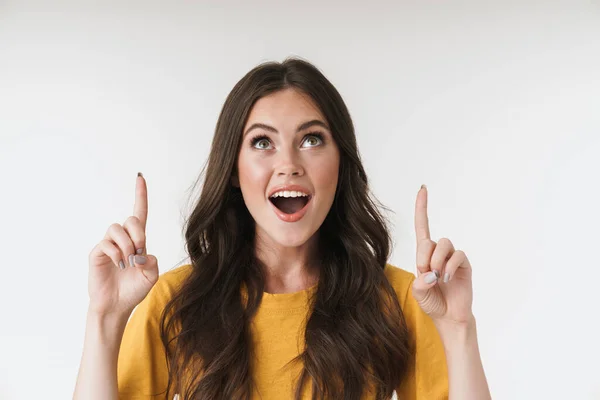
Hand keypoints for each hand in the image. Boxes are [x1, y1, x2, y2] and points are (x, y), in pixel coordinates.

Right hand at [87, 173, 158, 316]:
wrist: (117, 306)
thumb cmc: (134, 290)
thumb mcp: (151, 275)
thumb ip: (152, 261)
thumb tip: (141, 252)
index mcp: (138, 241)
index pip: (139, 213)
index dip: (140, 195)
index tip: (140, 178)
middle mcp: (123, 239)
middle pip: (130, 219)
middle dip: (139, 233)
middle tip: (140, 250)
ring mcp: (109, 245)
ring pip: (117, 229)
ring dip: (127, 244)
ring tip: (128, 261)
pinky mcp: (97, 253)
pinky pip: (106, 243)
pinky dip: (116, 253)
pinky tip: (119, 264)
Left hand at [411, 185, 473, 324]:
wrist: (448, 317)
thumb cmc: (432, 302)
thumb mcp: (418, 293)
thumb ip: (419, 284)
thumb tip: (430, 274)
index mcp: (423, 255)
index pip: (421, 227)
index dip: (421, 208)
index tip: (423, 188)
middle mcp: (438, 253)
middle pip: (428, 240)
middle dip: (423, 258)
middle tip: (427, 276)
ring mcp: (452, 258)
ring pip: (443, 244)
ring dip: (437, 261)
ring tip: (438, 277)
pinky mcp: (464, 265)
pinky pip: (457, 256)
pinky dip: (450, 267)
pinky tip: (448, 280)